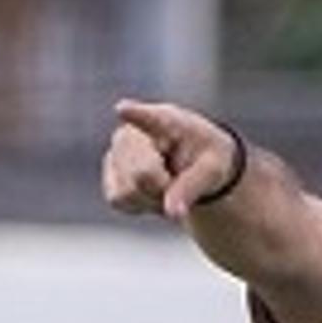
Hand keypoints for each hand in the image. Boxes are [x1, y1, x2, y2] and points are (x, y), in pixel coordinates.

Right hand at [103, 99, 247, 220]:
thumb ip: (191, 188)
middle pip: (140, 173)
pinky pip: (117, 200)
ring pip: (126, 191)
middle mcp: (133, 131)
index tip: (123, 109)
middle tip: (175, 180)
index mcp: (166, 121)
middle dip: (161, 187)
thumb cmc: (204, 159)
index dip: (135, 114)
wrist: (191, 165)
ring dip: (150, 198)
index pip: (149, 117)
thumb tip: (173, 213)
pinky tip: (150, 191)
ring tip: (164, 184)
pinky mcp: (109, 173)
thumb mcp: (212, 171)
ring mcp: (116, 151)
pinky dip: (138, 204)